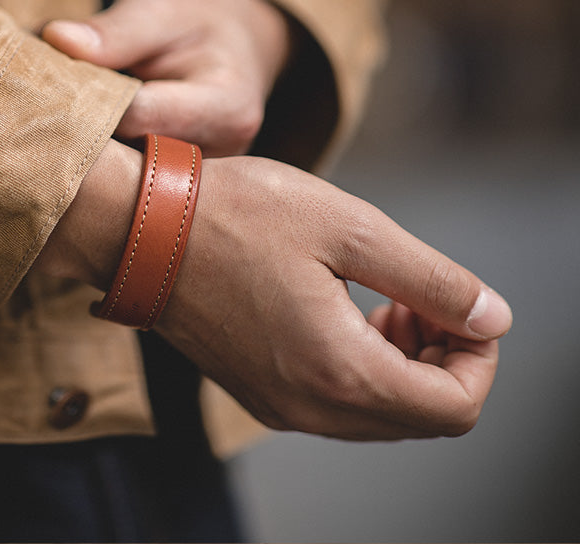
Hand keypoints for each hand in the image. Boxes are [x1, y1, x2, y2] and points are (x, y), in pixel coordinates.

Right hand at [36, 141, 511, 440]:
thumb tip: (491, 317)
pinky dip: (359, 367)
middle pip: (418, 418)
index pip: (454, 407)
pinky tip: (341, 309)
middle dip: (441, 359)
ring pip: (375, 413)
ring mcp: (276, 404)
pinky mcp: (254, 388)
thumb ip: (430, 279)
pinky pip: (333, 402)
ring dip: (401, 364)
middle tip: (420, 298)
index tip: (459, 304)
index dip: (478, 356)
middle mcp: (307, 407)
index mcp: (338, 370)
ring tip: (385, 300)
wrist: (141, 228)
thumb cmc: (237, 215)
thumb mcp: (347, 228)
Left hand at [41, 0, 290, 155]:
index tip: (40, 84)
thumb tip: (55, 38)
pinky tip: (76, 133)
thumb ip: (115, 30)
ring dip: (87, 150)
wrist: (237, 42)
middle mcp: (223, 154)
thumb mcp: (162, 7)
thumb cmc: (199, 18)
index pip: (137, 119)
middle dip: (80, 133)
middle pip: (130, 159)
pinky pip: (130, 180)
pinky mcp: (181, 185)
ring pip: (125, 176)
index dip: (84, 104)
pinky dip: (101, 157)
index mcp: (227, 107)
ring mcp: (203, 177)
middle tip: (30, 105)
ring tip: (54, 116)